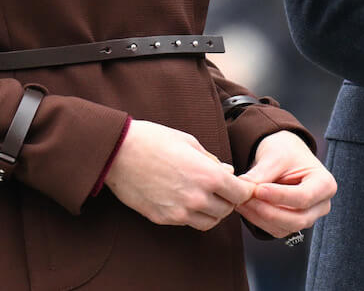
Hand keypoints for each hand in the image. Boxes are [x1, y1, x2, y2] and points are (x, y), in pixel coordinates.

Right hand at [104, 119, 253, 229]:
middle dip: (229, 200)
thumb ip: (212, 161)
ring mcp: (179, 212)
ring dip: (212, 211)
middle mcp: (196, 198)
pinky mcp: (163, 219)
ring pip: (209, 222)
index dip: (244, 189)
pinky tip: (186, 199)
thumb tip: (228, 172)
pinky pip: (188, 223)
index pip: (241, 194)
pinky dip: (193, 215)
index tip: (241, 184)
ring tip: (205, 196)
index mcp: (208, 176)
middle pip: (227, 210)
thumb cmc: (155, 140)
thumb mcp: (190, 143)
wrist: (118, 153)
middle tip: (222, 188)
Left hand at [236, 130, 336, 238]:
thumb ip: (262, 172)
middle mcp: (321, 205)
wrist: (284, 157)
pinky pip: (275, 230)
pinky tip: (245, 207)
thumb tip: (242, 187)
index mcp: (325, 184)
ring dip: (259, 217)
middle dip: (267, 211)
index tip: (258, 190)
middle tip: (245, 199)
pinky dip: (258, 220)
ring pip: (284, 228)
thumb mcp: (276, 155)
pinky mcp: (292, 225)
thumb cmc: (286, 152)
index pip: (304, 197)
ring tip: (240, 201)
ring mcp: (308, 217)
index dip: (279, 196)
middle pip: (296, 219)